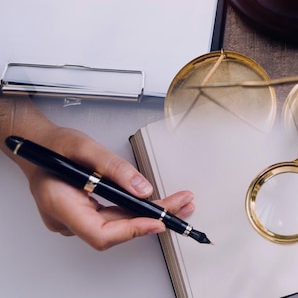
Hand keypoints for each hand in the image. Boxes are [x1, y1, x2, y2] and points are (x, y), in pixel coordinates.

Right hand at [1, 97, 195, 249]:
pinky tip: (158, 204)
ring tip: (178, 204)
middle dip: (152, 219)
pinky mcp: (86, 214)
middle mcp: (67, 219)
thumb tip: (142, 188)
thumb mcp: (84, 147)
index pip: (100, 233)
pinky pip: (115, 217)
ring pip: (118, 225)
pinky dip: (137, 210)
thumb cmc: (53, 145)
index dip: (132, 230)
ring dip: (149, 215)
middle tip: (181, 206)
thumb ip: (113, 168)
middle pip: (115, 230)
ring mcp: (75, 219)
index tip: (158, 222)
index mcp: (60, 205)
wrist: (37, 143)